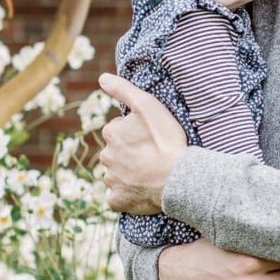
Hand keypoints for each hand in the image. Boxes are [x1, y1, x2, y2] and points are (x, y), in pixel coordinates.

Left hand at [99, 73, 186, 213]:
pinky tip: (145, 189)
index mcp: (111, 133)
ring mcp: (111, 181)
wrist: (177, 177)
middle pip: (118, 151)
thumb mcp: (147, 105)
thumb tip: (102, 78)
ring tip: (152, 172)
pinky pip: (119, 195)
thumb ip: (123, 90)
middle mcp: (105, 157)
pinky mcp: (117, 201)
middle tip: (153, 154)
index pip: (120, 130)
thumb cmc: (165, 140)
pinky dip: (129, 193)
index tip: (152, 136)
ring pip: (118, 173)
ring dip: (130, 172)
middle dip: (131, 152)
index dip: (137, 132)